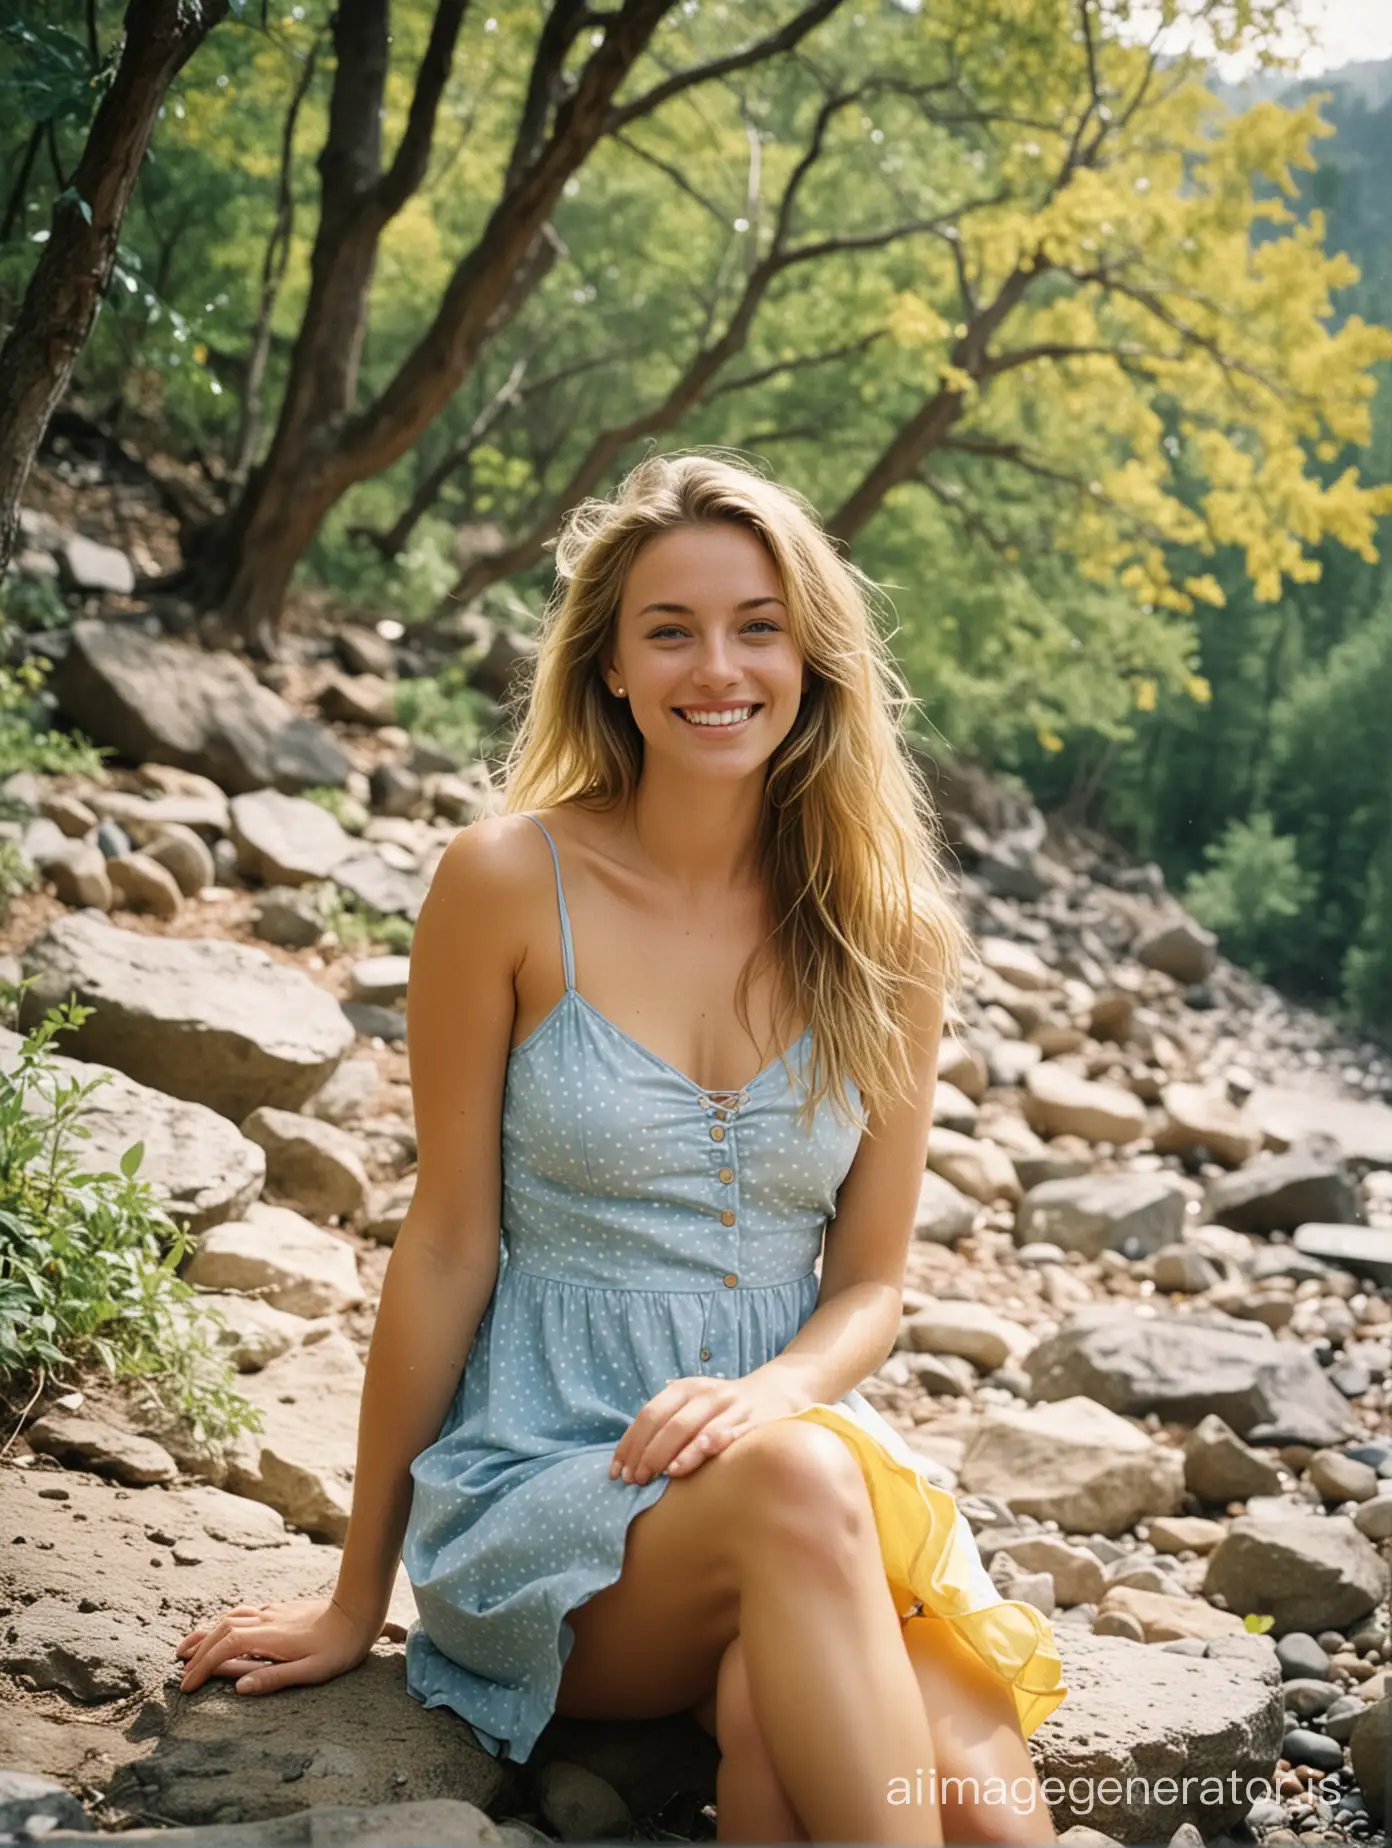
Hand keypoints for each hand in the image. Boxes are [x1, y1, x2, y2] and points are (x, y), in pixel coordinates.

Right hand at [174, 1595, 397, 1695]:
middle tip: (182, 1675)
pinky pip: (242, 1614)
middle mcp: (265, 1620)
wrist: (358, 1611)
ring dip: (206, 1634)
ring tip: (187, 1650)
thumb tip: (238, 1688)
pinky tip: (221, 1632)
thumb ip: (274, 1678)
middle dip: (198, 1652)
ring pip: (229, 1619)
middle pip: (221, 1631)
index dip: (203, 1666)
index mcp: (270, 1637)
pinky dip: (223, 1624)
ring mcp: (271, 1612)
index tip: (187, 1685)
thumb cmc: (338, 1647)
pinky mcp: (278, 1610)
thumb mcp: (310, 1672)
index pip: (225, 1648)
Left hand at [609, 1371, 796, 1486]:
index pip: (649, 1414)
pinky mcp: (750, 1422)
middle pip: (667, 1424)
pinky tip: (684, 1467)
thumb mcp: (693, 1401)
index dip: (630, 1443)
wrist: (775, 1392)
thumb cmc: (722, 1407)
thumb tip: (626, 1451)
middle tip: (633, 1480)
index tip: (616, 1471)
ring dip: (669, 1455)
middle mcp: (705, 1393)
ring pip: (692, 1429)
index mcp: (686, 1387)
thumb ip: (665, 1417)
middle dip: (646, 1454)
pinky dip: (701, 1451)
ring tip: (653, 1477)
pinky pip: (723, 1436)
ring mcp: (728, 1406)